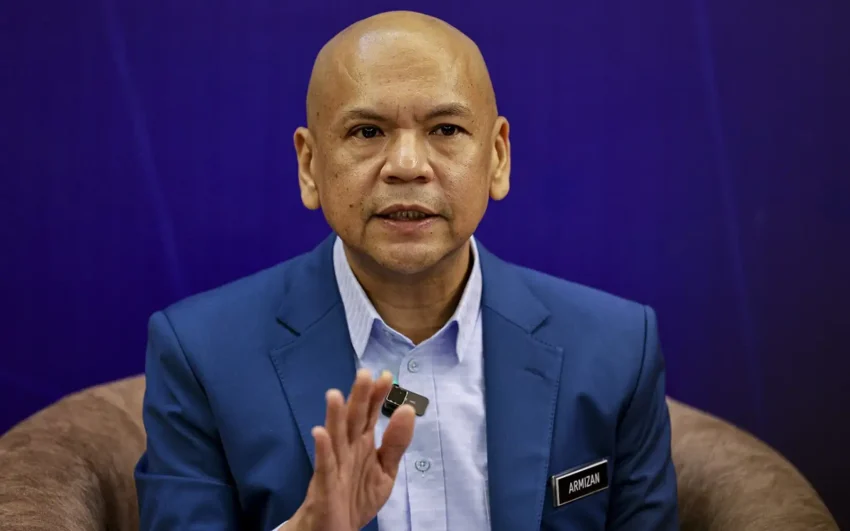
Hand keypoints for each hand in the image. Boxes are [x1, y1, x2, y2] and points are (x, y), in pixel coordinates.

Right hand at [289, 369, 415, 530]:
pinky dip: (322, 449)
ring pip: (336, 436)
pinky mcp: (324, 484)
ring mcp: (335, 464)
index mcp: (363, 443)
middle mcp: (348, 448)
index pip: (371, 414)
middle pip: (354, 419)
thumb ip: (396, 443)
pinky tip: (319, 433)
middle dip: (359, 398)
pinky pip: (324, 465)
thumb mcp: (385, 471)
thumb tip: (408, 409)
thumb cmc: (357, 497)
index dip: (377, 395)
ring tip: (335, 395)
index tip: (386, 376)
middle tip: (364, 374)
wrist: (334, 530)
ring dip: (334, 417)